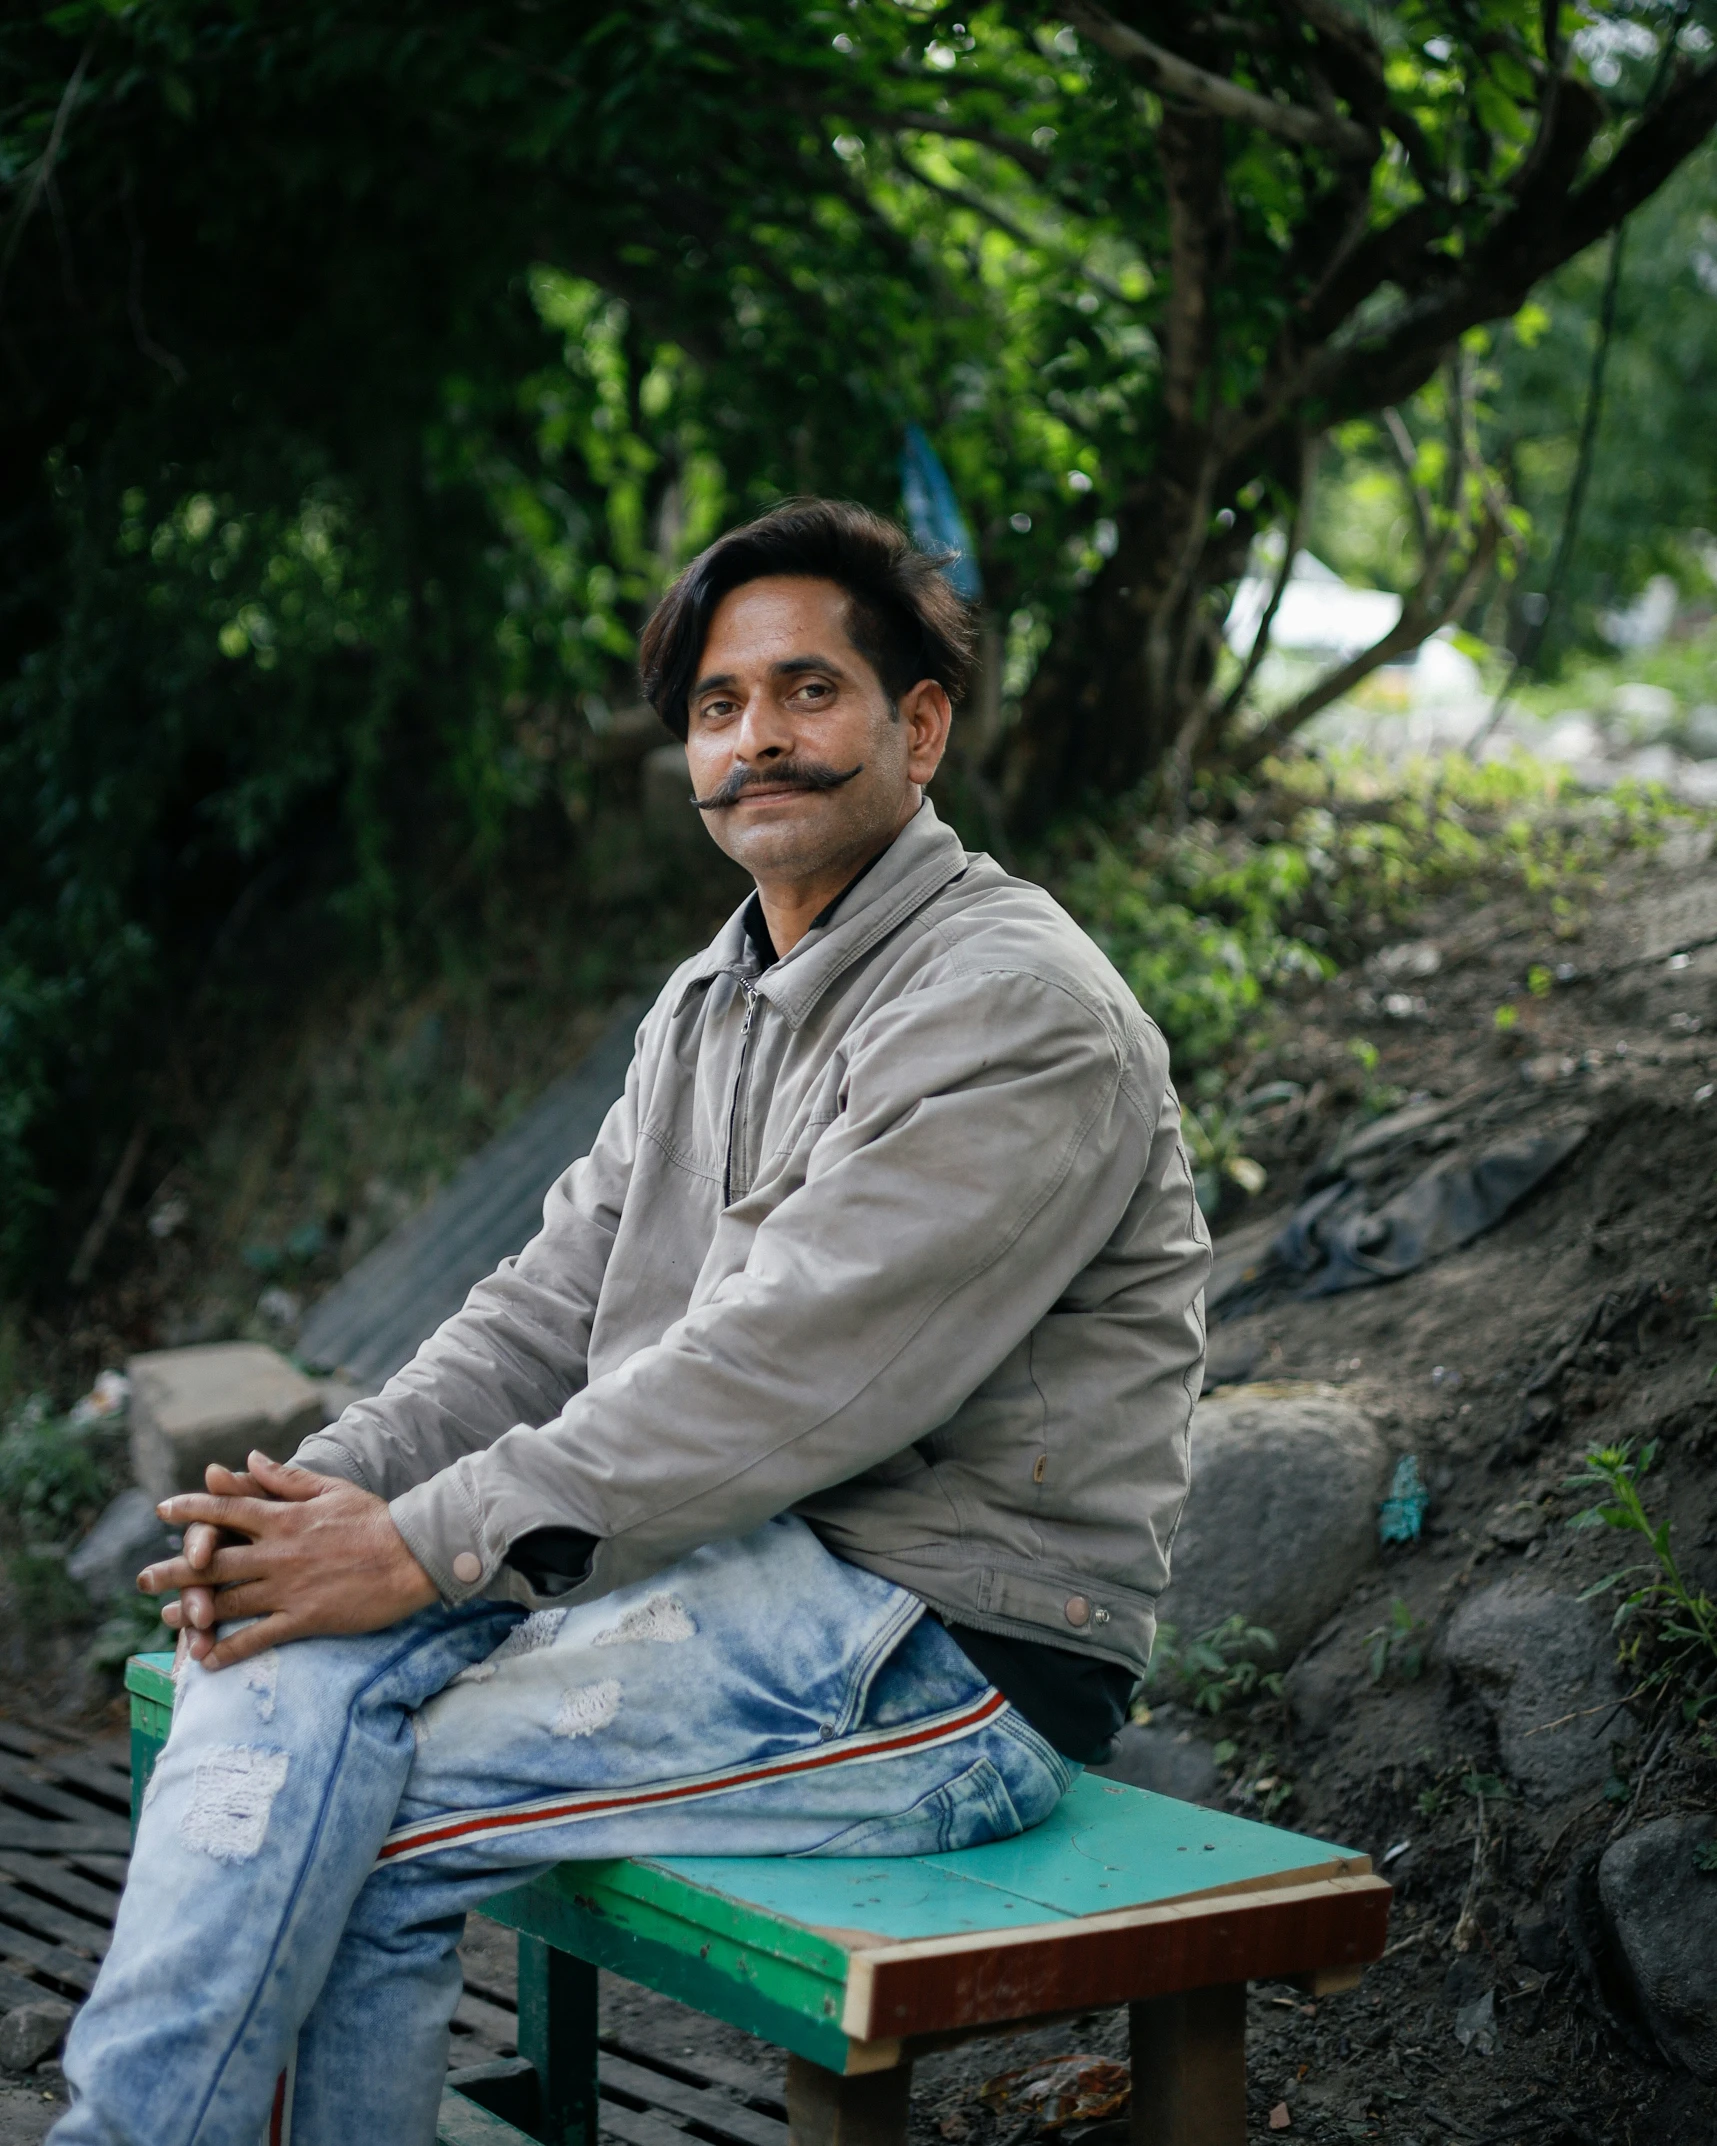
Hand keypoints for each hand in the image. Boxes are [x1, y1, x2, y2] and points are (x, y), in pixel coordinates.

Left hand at [139, 1451, 438, 1670]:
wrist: (413, 1556)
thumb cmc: (376, 1519)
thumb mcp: (331, 1489)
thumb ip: (285, 1477)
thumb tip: (249, 1458)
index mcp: (284, 1518)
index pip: (225, 1510)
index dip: (190, 1509)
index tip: (162, 1510)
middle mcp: (278, 1553)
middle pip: (213, 1561)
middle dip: (173, 1569)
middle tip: (141, 1578)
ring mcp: (288, 1588)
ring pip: (227, 1601)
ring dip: (191, 1611)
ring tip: (165, 1617)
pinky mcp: (304, 1618)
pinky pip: (257, 1637)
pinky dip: (228, 1649)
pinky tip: (208, 1660)